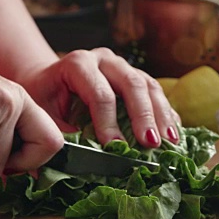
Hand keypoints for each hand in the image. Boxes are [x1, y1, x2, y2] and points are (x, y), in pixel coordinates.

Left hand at [19, 48, 180, 147]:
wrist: (47, 84)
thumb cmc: (44, 102)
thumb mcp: (44, 116)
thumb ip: (62, 134)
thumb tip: (86, 158)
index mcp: (78, 64)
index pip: (99, 92)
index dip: (108, 121)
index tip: (114, 147)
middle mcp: (104, 60)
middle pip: (131, 84)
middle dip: (143, 116)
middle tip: (151, 144)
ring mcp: (123, 67)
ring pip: (149, 86)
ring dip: (161, 115)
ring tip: (170, 142)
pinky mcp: (136, 77)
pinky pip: (157, 93)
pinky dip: (167, 113)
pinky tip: (174, 133)